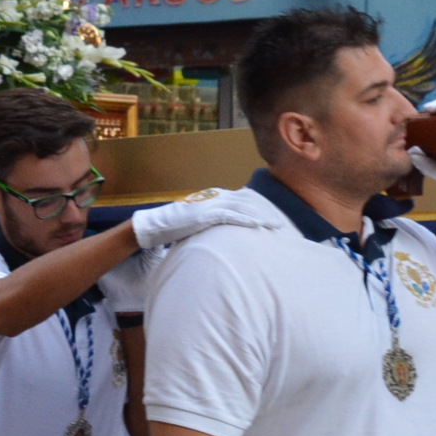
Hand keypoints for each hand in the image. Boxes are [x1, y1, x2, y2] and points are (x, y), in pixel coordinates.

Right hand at [130, 186, 289, 249]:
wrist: (154, 226)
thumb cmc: (174, 229)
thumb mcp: (197, 226)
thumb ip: (211, 227)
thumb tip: (223, 238)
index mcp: (213, 199)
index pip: (242, 201)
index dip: (259, 209)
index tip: (273, 218)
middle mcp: (214, 198)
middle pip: (247, 202)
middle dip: (266, 211)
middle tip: (282, 223)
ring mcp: (209, 204)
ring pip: (243, 207)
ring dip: (261, 215)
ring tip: (277, 224)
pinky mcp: (205, 214)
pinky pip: (231, 215)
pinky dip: (247, 219)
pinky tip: (259, 225)